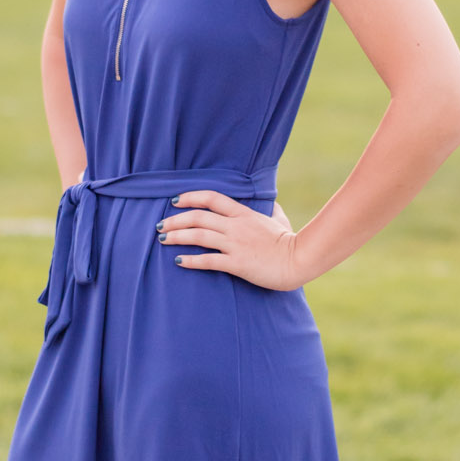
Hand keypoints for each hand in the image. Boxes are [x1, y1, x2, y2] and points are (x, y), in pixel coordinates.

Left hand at [157, 191, 304, 290]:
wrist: (299, 260)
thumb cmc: (290, 241)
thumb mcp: (280, 220)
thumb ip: (271, 211)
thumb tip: (272, 206)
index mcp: (243, 213)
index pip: (211, 198)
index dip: (190, 197)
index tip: (175, 201)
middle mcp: (236, 226)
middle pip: (198, 217)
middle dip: (175, 220)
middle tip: (161, 224)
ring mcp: (236, 244)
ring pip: (198, 236)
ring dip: (177, 237)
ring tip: (163, 239)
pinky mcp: (237, 263)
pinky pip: (208, 260)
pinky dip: (191, 260)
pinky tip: (179, 261)